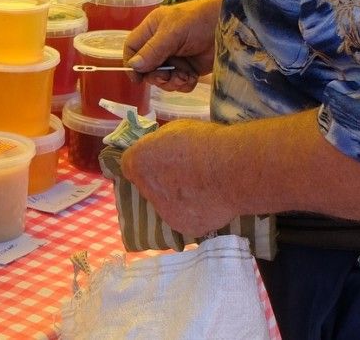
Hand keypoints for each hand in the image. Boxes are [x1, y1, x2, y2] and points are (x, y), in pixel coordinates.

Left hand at [120, 120, 236, 238]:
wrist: (231, 170)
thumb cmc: (204, 142)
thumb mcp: (175, 131)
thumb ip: (160, 146)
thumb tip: (160, 153)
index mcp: (138, 162)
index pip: (129, 164)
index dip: (145, 161)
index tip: (160, 158)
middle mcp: (145, 190)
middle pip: (148, 186)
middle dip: (161, 181)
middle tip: (185, 173)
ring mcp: (164, 213)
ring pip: (166, 205)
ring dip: (178, 198)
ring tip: (202, 189)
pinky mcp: (184, 228)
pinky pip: (186, 218)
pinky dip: (195, 212)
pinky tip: (210, 202)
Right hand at [123, 0, 220, 91]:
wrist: (229, 28)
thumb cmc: (198, 21)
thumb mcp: (172, 32)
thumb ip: (152, 50)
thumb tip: (133, 66)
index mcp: (152, 30)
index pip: (132, 48)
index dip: (132, 64)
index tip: (138, 78)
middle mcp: (160, 45)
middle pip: (147, 69)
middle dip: (157, 76)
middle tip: (168, 77)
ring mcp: (175, 58)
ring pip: (163, 79)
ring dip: (172, 82)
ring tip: (185, 76)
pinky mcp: (190, 69)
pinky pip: (179, 84)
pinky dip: (184, 84)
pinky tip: (192, 78)